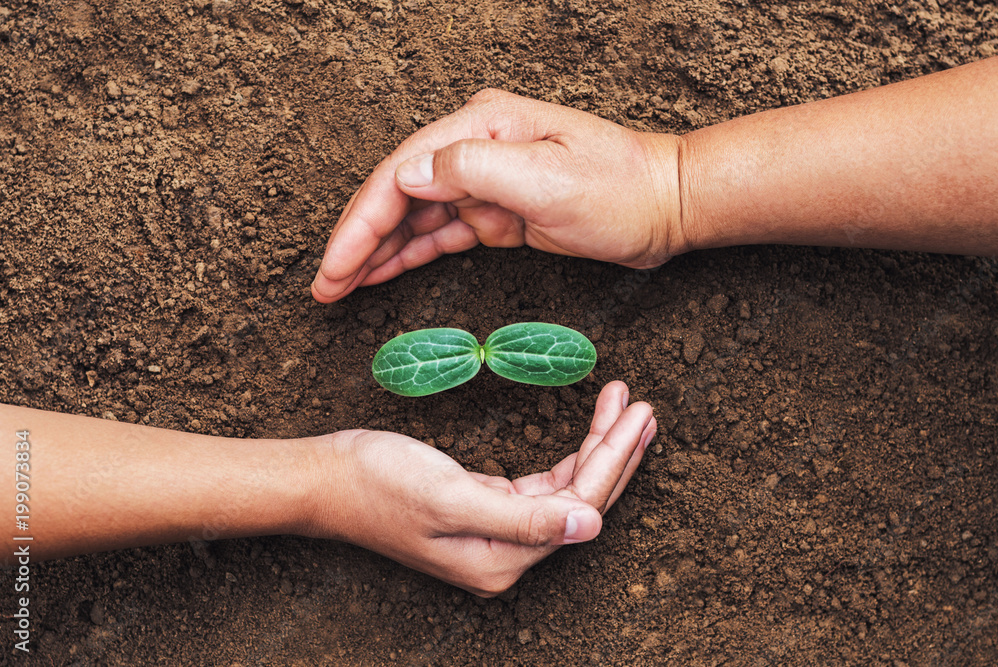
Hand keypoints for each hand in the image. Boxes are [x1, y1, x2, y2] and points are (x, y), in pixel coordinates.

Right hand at [304, 381, 655, 595]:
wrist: (327, 478)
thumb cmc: (378, 483)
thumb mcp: (451, 498)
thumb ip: (523, 520)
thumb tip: (592, 528)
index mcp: (501, 560)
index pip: (577, 508)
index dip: (613, 460)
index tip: (639, 414)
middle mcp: (504, 556)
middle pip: (580, 503)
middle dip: (614, 453)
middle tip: (644, 408)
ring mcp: (495, 536)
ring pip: (565, 492)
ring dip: (595, 450)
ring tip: (624, 409)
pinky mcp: (484, 511)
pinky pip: (542, 488)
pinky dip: (567, 457)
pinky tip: (586, 435)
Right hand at [312, 89, 684, 302]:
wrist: (666, 207)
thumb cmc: (619, 190)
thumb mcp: (548, 178)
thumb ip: (472, 169)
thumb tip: (408, 176)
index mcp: (480, 126)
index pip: (400, 174)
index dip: (361, 222)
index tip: (335, 266)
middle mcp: (475, 146)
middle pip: (398, 194)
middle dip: (358, 241)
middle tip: (325, 287)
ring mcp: (486, 178)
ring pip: (416, 217)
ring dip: (378, 252)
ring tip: (342, 287)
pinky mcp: (499, 210)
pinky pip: (443, 232)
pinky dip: (412, 253)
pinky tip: (384, 272)